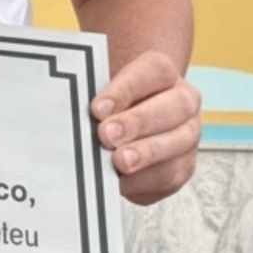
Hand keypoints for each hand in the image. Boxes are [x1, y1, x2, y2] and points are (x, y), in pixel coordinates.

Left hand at [91, 50, 200, 204]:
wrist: (120, 124)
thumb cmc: (105, 104)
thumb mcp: (97, 91)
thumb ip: (87, 94)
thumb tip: (67, 109)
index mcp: (161, 72)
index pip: (152, 71)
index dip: (124, 91)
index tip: (97, 109)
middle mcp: (181, 101)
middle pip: (174, 107)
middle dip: (138, 123)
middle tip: (107, 136)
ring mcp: (186, 135)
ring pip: (178, 143)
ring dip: (147, 154)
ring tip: (120, 162)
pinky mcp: (181, 167)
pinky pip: (171, 175)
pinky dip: (146, 180)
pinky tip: (123, 181)